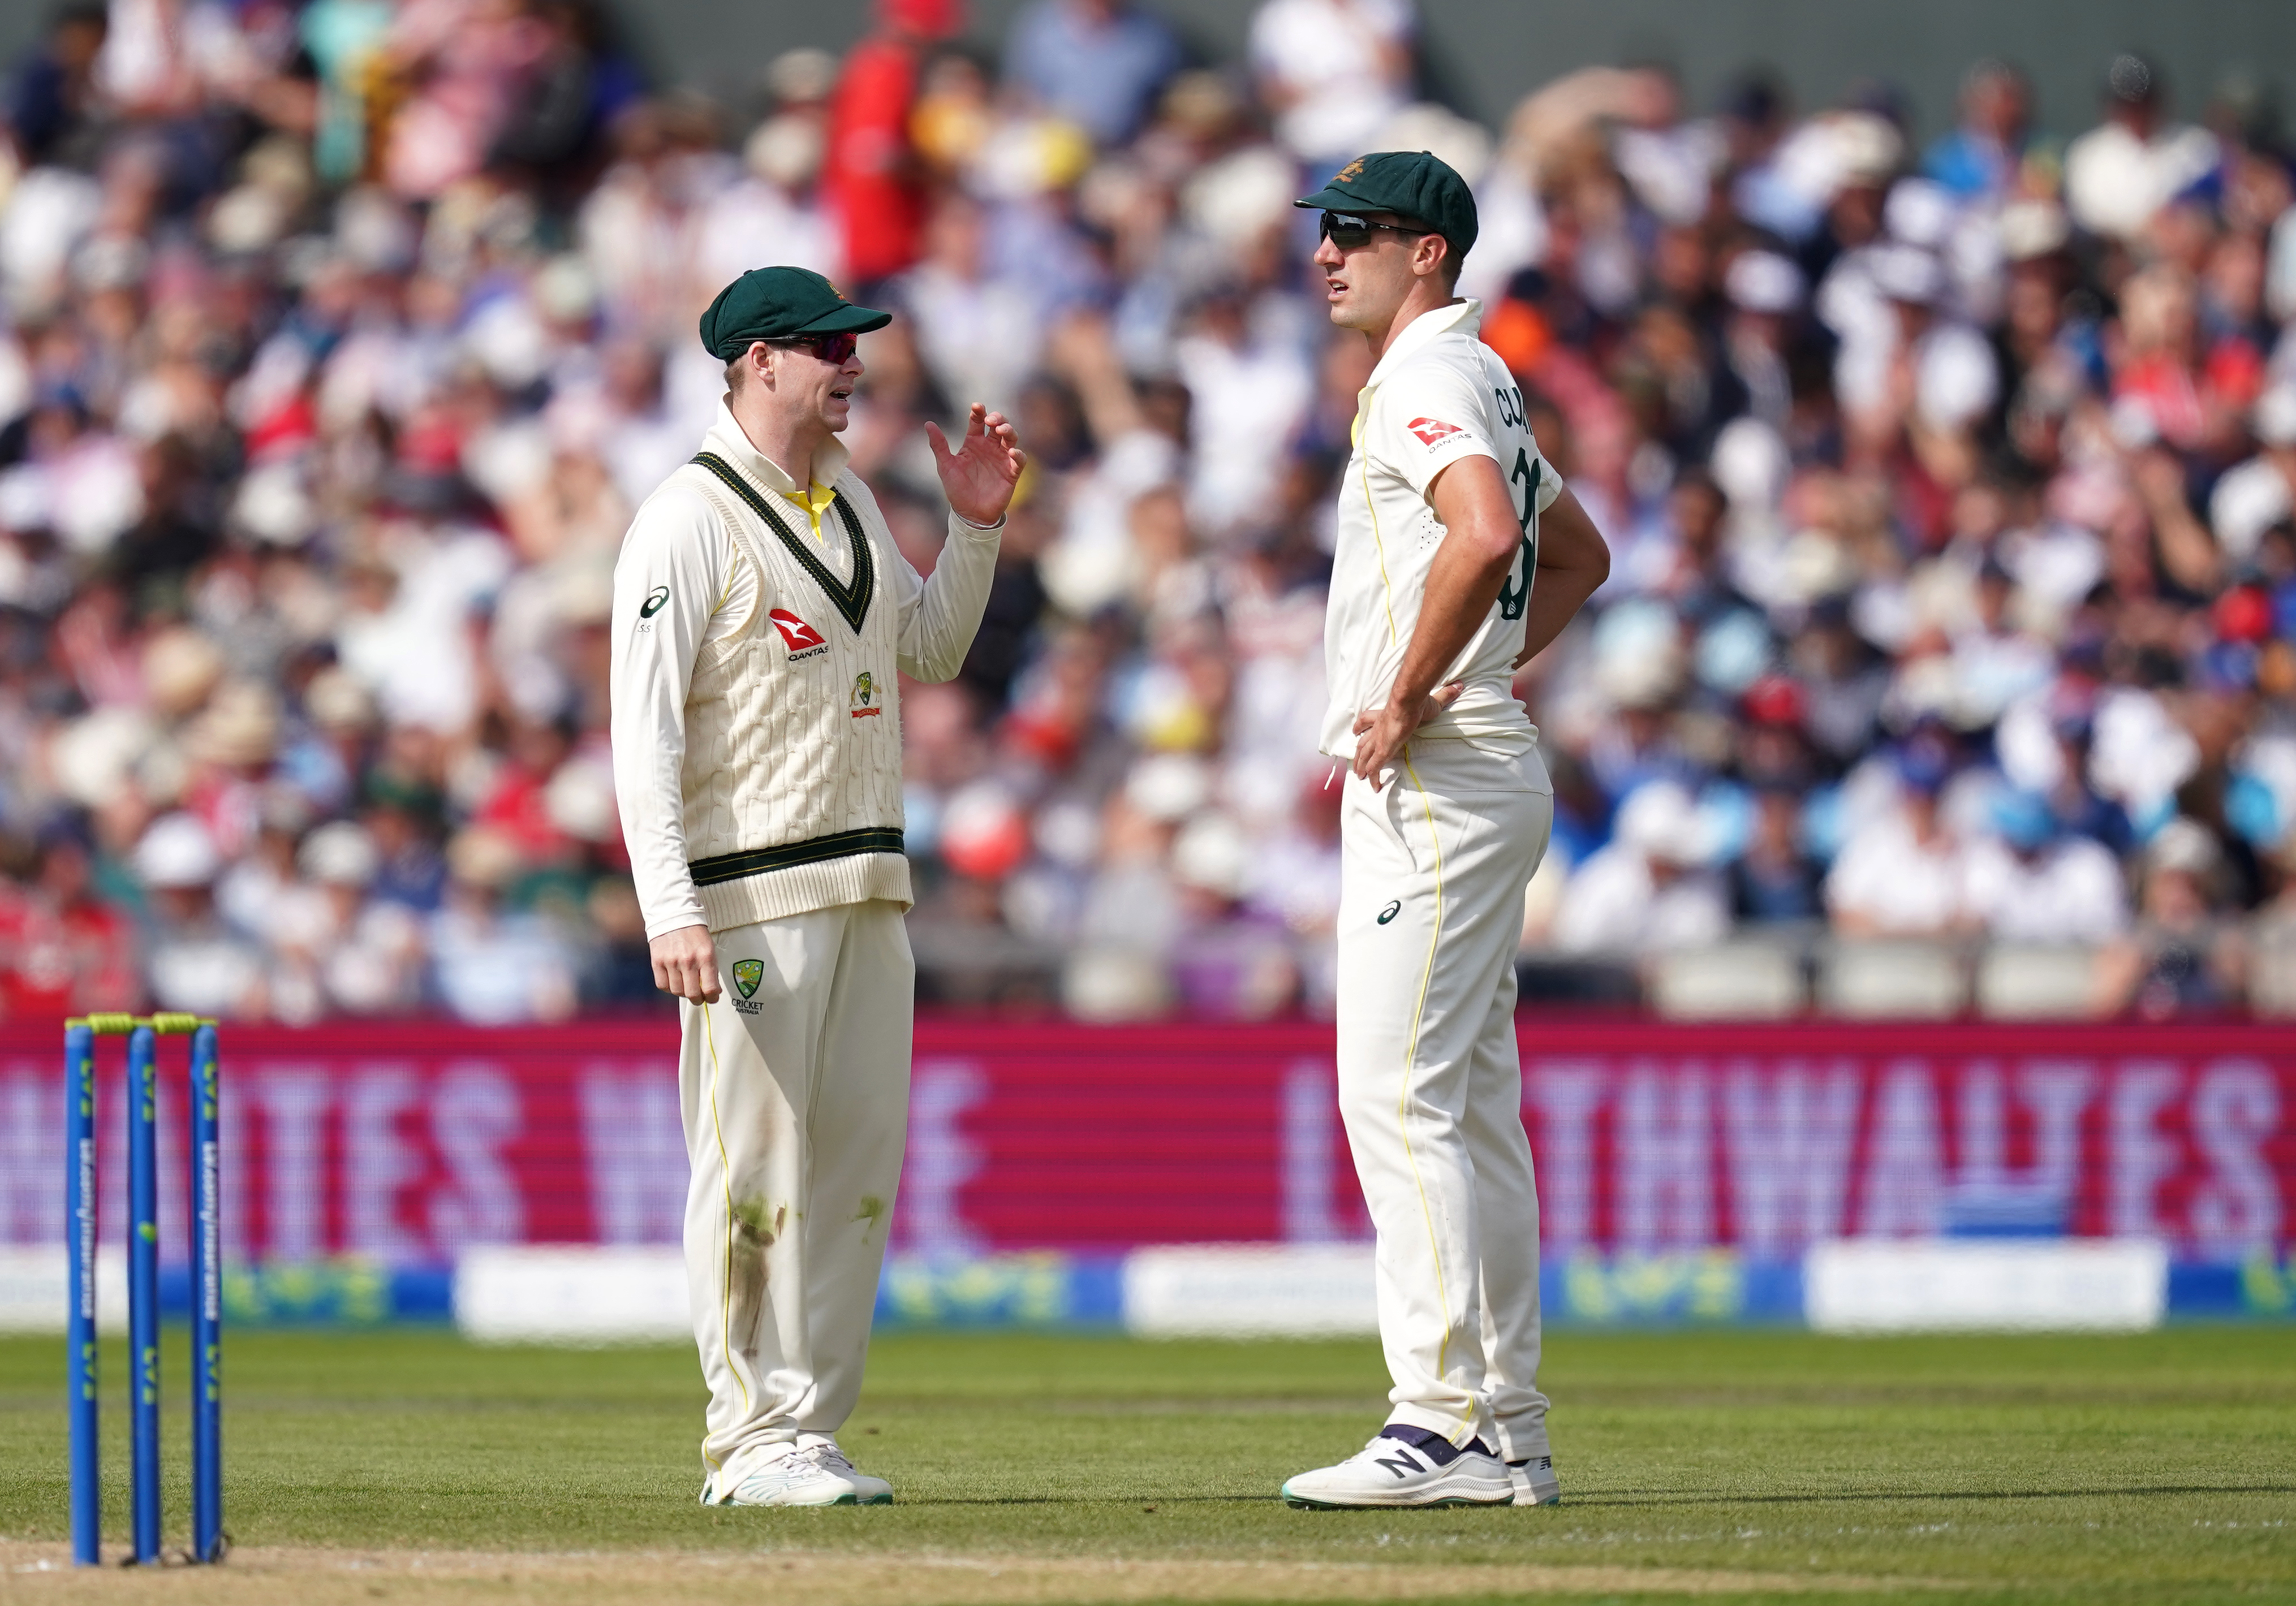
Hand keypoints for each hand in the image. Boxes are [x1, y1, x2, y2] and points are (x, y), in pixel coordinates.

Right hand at [649, 923, 719, 1002]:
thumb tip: (713, 991)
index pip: (710, 988)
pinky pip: (663, 985)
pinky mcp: (657, 962)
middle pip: (692, 994)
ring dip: (683, 992)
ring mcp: (671, 962)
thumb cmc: (694, 934)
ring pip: (677, 991)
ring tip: (686, 985)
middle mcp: (688, 960)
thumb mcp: (709, 948)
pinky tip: (674, 980)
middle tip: (699, 997)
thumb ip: (711, 970)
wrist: (674, 916)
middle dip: (698, 999)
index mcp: (705, 956)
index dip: (712, 998)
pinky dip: (669, 987)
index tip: (712, 998)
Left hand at [925, 404, 1025, 526]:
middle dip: (997, 418)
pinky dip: (1018, 454)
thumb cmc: (957, 490)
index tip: (976, 407)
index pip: (978, 421)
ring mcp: (1001, 458)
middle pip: (998, 425)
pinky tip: (1012, 453)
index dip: (979, 412)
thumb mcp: (946, 466)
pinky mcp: (1011, 472)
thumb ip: (939, 445)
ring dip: (1009, 431)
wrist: (970, 514)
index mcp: (973, 443)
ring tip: (1002, 431)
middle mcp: (989, 447)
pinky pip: (1019, 460)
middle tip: (991, 421)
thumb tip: (928, 424)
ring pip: (1010, 437)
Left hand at [1350, 681, 1463, 790]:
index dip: (1360, 726)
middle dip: (1358, 753)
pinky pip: (1375, 768)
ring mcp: (1379, 740)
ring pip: (1364, 756)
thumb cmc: (1417, 701)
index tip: (1356, 731)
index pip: (1367, 720)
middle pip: (1362, 742)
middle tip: (1356, 762)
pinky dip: (1373, 778)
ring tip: (1360, 776)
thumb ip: (1444, 695)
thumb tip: (1458, 686)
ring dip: (1361, 766)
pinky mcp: (1383, 751)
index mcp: (1384, 716)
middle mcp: (1377, 729)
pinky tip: (1374, 786)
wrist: (1407, 702)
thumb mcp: (1432, 700)